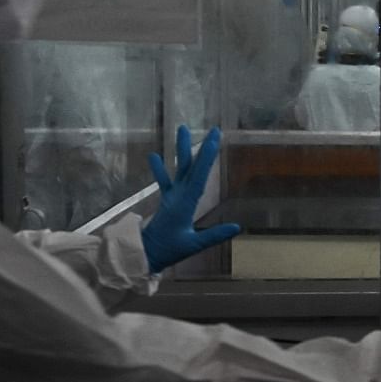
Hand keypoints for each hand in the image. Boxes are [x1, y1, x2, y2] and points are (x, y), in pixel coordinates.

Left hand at [141, 125, 240, 272]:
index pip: (199, 175)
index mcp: (186, 202)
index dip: (207, 156)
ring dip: (181, 149)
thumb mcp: (193, 245)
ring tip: (182, 128)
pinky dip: (159, 169)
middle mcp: (178, 194)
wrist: (143, 253)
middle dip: (202, 148)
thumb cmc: (168, 250)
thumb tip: (237, 227)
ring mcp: (172, 196)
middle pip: (191, 166)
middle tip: (211, 130)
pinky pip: (164, 182)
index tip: (215, 139)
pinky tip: (153, 155)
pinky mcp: (167, 200)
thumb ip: (215, 235)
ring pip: (179, 168)